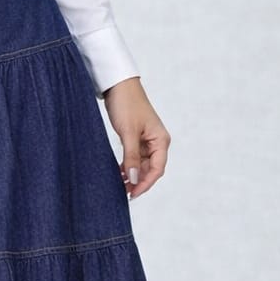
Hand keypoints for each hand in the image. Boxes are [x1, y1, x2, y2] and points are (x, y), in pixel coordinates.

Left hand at [101, 76, 169, 200]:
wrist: (118, 86)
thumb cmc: (126, 105)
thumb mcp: (128, 133)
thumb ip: (132, 157)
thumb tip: (134, 179)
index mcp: (161, 140)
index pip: (157, 169)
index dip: (145, 183)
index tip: (132, 194)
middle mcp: (157, 142)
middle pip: (151, 169)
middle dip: (138, 181)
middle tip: (123, 192)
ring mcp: (147, 140)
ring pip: (142, 165)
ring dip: (132, 175)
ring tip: (119, 185)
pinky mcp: (136, 138)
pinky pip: (135, 157)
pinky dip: (128, 166)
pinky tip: (118, 172)